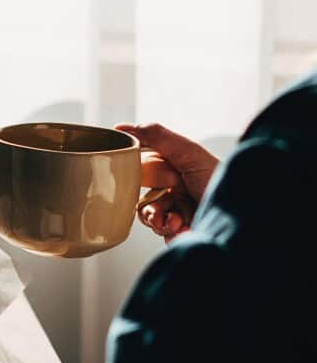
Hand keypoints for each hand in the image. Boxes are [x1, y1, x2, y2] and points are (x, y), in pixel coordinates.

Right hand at [114, 123, 219, 242]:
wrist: (240, 216)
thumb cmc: (221, 180)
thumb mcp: (189, 153)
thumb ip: (158, 137)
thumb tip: (122, 127)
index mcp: (178, 172)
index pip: (145, 174)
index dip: (137, 178)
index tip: (135, 181)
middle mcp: (179, 192)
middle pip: (144, 199)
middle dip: (149, 206)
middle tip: (160, 208)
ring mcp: (180, 214)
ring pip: (150, 218)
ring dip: (159, 220)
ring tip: (176, 220)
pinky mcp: (182, 233)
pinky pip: (162, 234)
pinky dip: (170, 232)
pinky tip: (185, 228)